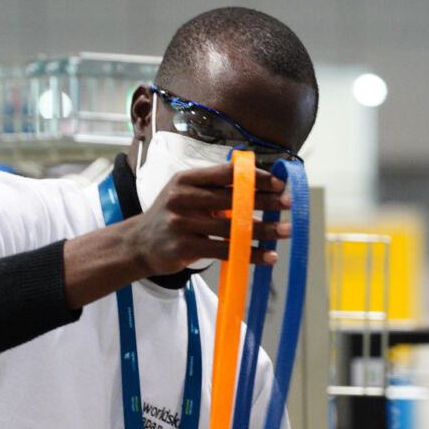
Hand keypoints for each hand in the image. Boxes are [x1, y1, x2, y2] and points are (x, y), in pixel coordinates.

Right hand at [127, 163, 292, 276]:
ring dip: (264, 230)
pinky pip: (226, 250)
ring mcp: (182, 222)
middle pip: (233, 198)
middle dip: (266, 201)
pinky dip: (250, 254)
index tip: (278, 183)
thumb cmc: (171, 217)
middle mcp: (182, 197)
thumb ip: (213, 188)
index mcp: (186, 179)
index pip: (226, 173)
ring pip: (232, 227)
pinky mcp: (185, 247)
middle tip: (289, 204)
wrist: (138, 245)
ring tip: (286, 231)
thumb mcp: (185, 194)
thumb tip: (256, 187)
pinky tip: (269, 256)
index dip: (254, 176)